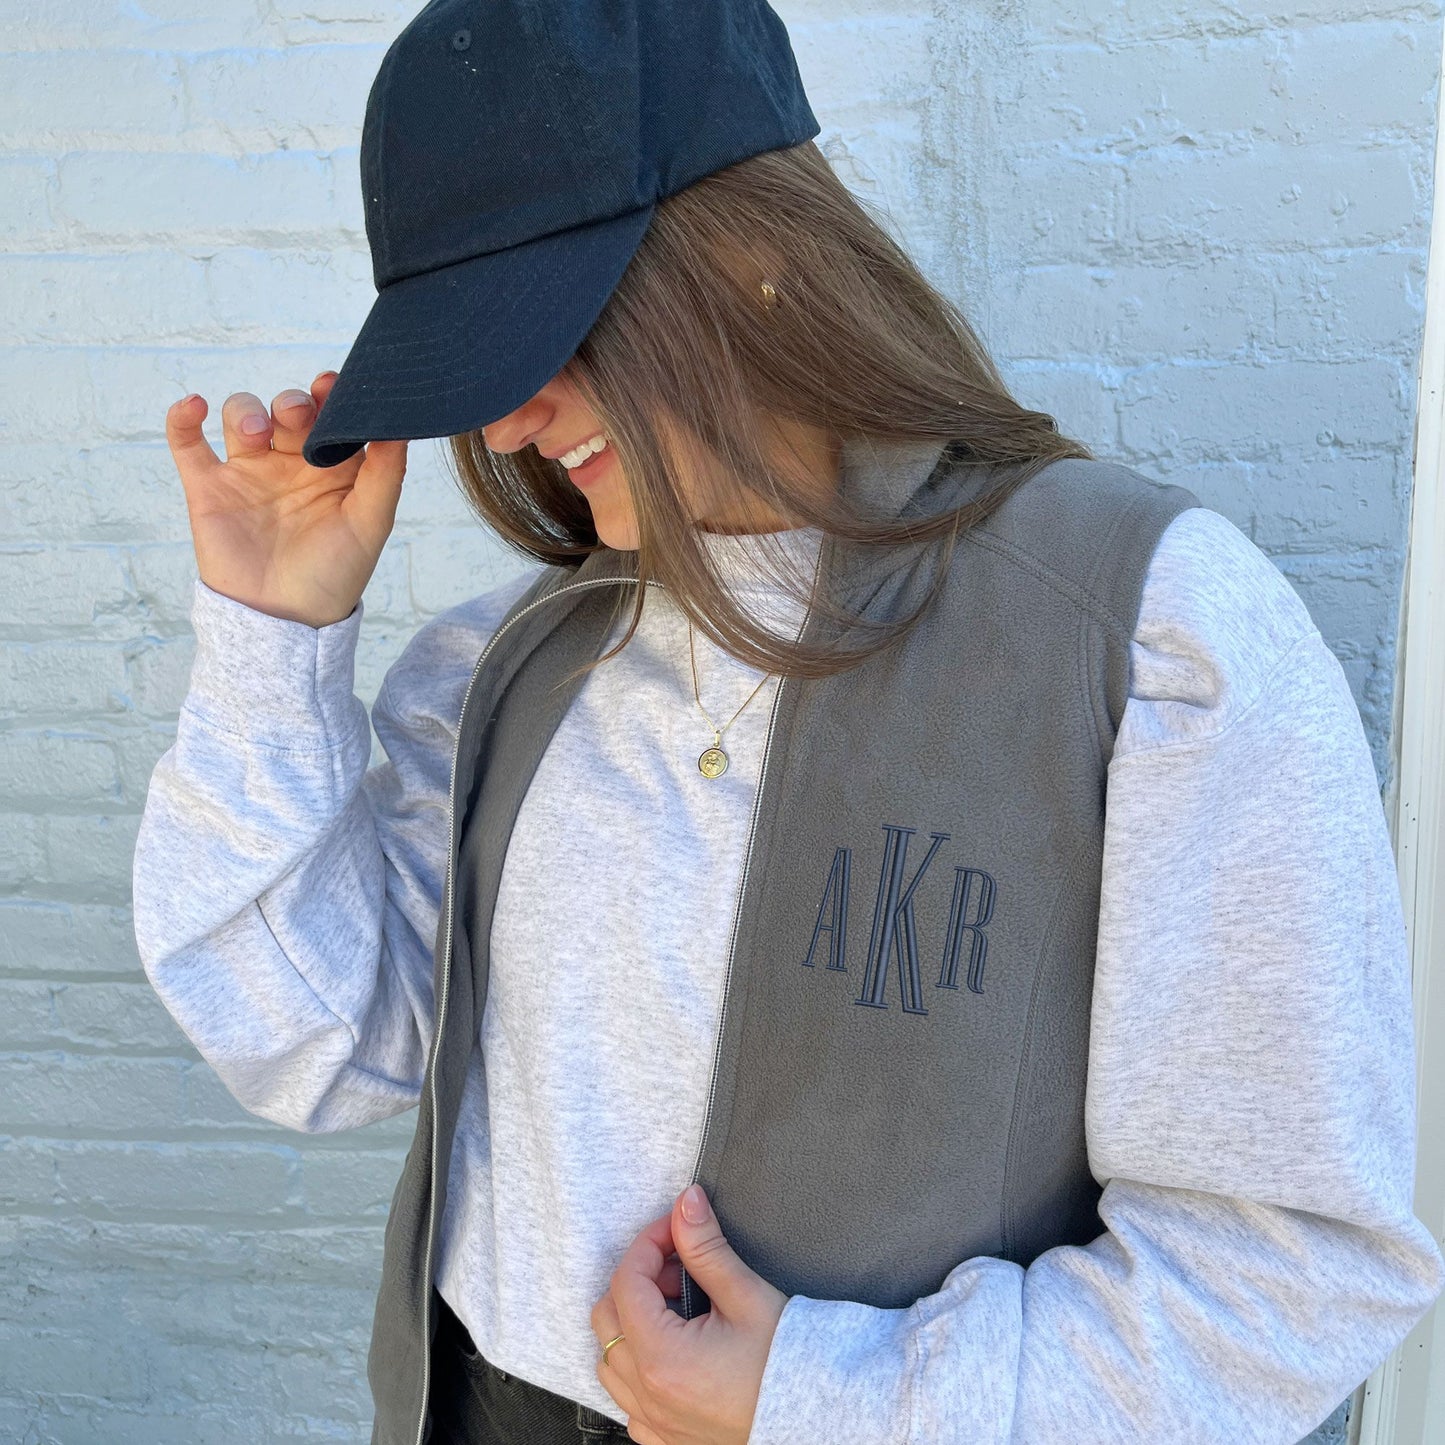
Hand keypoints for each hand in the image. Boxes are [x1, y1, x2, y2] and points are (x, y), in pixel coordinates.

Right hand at [163, 375, 407, 627]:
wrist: (285, 621)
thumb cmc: (334, 574)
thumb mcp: (370, 524)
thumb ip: (385, 475)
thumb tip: (399, 426)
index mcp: (333, 467)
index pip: (331, 416)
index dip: (332, 395)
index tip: (332, 384)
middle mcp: (291, 463)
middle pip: (288, 411)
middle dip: (292, 404)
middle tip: (298, 415)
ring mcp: (249, 472)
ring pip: (243, 416)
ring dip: (248, 411)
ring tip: (258, 434)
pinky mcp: (209, 487)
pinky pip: (187, 442)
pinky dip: (183, 418)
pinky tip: (194, 405)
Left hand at [591, 1185, 787, 1444]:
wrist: (820, 1418)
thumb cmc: (786, 1363)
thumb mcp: (746, 1296)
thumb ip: (706, 1248)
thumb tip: (685, 1203)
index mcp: (662, 1357)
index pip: (626, 1281)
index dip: (648, 1244)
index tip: (676, 1229)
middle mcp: (648, 1394)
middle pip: (608, 1318)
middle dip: (638, 1280)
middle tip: (679, 1267)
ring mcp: (654, 1421)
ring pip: (610, 1360)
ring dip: (632, 1324)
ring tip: (678, 1308)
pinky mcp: (666, 1438)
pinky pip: (627, 1400)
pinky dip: (636, 1369)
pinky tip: (672, 1352)